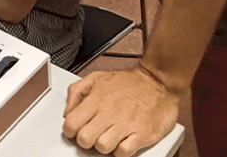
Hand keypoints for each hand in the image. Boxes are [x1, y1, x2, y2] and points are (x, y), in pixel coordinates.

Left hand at [62, 67, 178, 155]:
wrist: (158, 81)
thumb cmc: (130, 82)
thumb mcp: (97, 77)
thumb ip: (77, 91)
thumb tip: (68, 110)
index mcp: (97, 99)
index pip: (71, 123)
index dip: (70, 130)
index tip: (76, 130)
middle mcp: (109, 112)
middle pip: (84, 139)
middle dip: (85, 140)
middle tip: (92, 135)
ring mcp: (126, 124)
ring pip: (102, 147)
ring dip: (103, 146)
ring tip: (108, 138)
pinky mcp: (141, 134)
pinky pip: (124, 152)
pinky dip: (121, 151)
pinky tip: (122, 142)